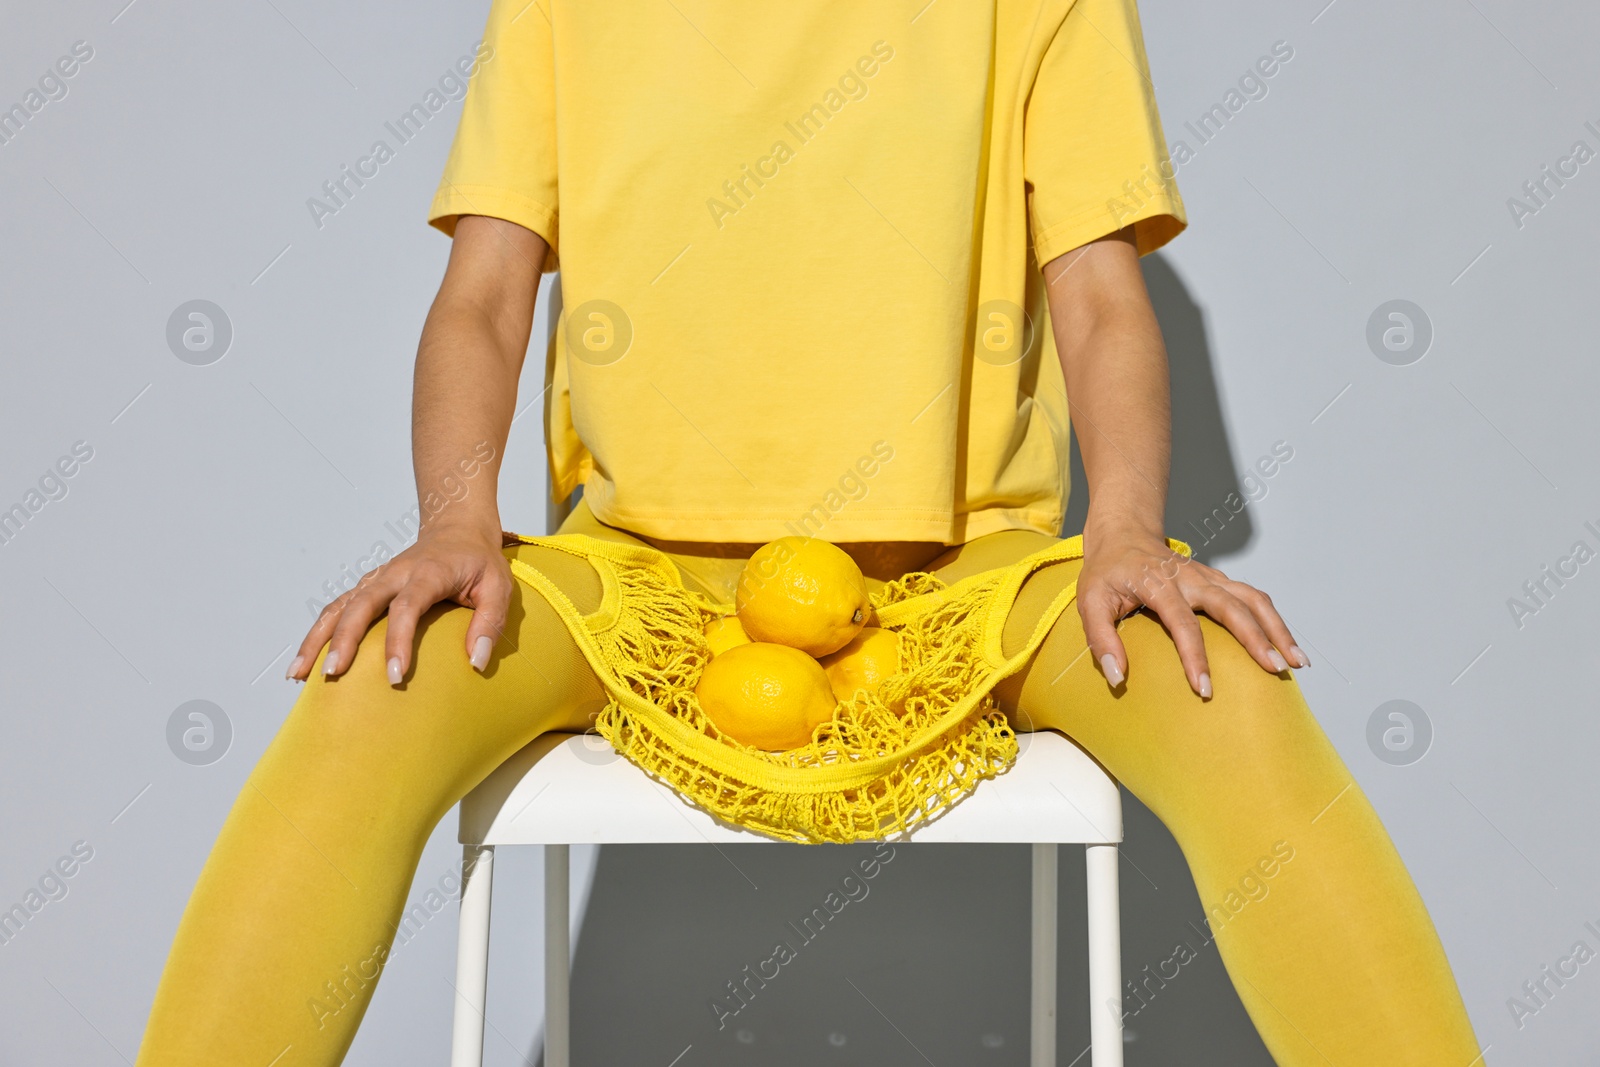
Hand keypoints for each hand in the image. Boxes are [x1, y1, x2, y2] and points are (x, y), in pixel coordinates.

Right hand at [286, 522, 513, 685]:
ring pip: (338, 606)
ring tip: (298, 674)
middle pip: (360, 605)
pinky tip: (304, 663)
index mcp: (427, 573)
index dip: (397, 641)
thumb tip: (475, 661)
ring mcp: (376, 580)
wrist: (457, 529)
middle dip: (343, 641)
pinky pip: (336, 609)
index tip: (394, 676)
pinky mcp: (367, 588)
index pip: (406, 608)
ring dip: (317, 638)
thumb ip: (490, 621)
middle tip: (333, 675)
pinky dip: (317, 634)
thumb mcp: (499, 587)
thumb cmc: (479, 562)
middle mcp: (394, 574)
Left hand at [1076, 525, 1308, 697]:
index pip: (1183, 623)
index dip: (1194, 657)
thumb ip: (1100, 639)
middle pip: (1232, 606)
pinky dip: (1273, 620)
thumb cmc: (1107, 572)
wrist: (1124, 534)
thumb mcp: (1089, 601)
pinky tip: (1285, 645)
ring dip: (1277, 628)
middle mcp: (1192, 578)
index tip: (1204, 689)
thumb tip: (1117, 678)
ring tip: (1296, 662)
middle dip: (1257, 639)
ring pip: (1253, 598)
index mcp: (1159, 584)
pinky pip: (1253, 598)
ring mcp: (1210, 577)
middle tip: (1275, 670)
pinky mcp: (1219, 581)